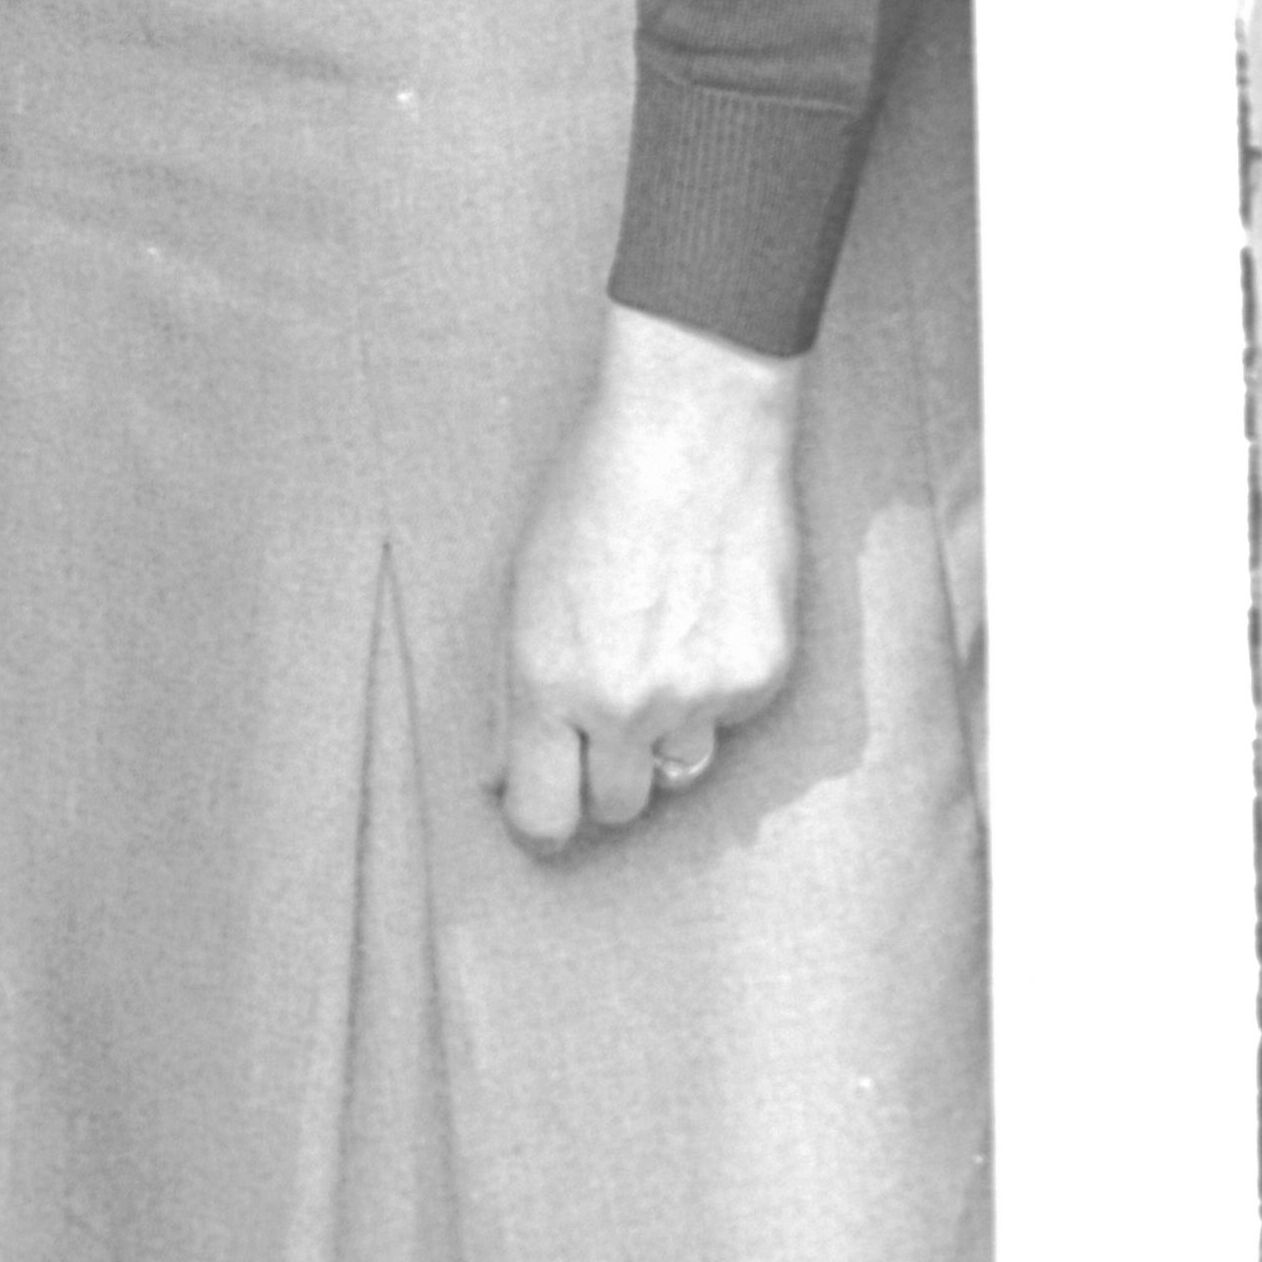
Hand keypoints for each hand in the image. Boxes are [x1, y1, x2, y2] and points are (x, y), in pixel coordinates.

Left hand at [495, 308, 807, 854]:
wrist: (691, 437)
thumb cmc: (588, 499)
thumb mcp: (518, 591)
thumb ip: (508, 691)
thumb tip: (500, 775)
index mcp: (546, 683)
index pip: (543, 816)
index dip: (540, 823)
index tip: (543, 809)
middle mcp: (623, 706)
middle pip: (615, 810)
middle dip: (601, 782)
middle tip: (596, 730)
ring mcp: (699, 699)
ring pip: (680, 771)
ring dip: (660, 739)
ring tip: (652, 658)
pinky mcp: (761, 680)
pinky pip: (730, 719)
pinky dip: (714, 690)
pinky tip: (702, 621)